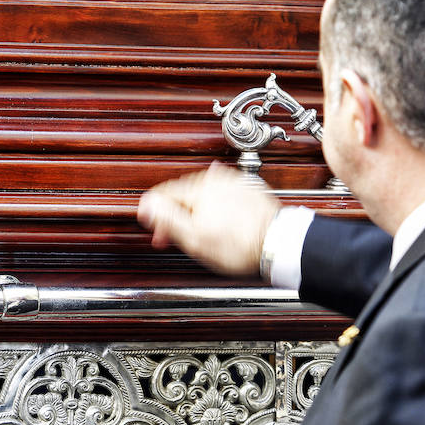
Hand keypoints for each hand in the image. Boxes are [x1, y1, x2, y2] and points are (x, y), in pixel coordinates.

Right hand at [137, 163, 280, 276]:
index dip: (154, 212)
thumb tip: (147, 203)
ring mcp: (234, 182)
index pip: (164, 194)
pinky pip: (222, 195)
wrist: (277, 243)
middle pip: (184, 194)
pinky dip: (214, 207)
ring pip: (203, 194)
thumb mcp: (195, 238)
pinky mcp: (248, 189)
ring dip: (194, 211)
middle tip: (171, 236)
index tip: (152, 226)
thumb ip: (168, 218)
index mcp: (199, 188)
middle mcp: (216, 179)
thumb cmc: (239, 245)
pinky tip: (216, 219)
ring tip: (196, 231)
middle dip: (175, 214)